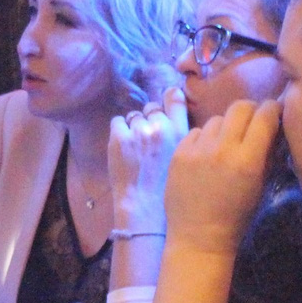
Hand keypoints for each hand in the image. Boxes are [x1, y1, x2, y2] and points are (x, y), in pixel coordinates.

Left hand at [108, 87, 188, 233]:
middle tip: (147, 139)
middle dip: (148, 119)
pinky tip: (123, 148)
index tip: (167, 97)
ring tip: (135, 148)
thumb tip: (171, 119)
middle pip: (151, 108)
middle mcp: (161, 127)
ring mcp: (139, 131)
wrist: (145, 207)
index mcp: (181, 132)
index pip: (174, 98)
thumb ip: (181, 137)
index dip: (169, 95)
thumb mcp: (184, 158)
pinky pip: (117, 122)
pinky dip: (119, 132)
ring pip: (133, 116)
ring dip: (133, 127)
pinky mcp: (119, 137)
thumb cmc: (166, 187)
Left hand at [164, 98, 278, 255]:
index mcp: (247, 160)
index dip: (273, 109)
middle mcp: (222, 149)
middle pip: (239, 107)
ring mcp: (197, 150)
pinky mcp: (178, 153)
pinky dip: (204, 139)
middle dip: (250, 110)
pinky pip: (196, 132)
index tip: (274, 112)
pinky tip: (205, 155)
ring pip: (216, 119)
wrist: (198, 237)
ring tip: (225, 144)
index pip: (265, 116)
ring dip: (225, 127)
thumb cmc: (236, 216)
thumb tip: (273, 126)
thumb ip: (267, 153)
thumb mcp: (260, 186)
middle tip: (251, 122)